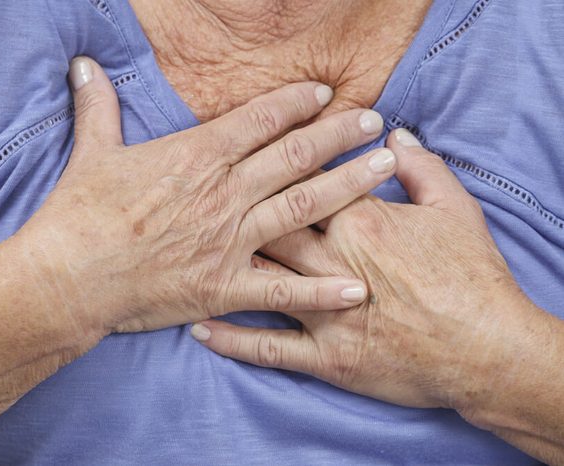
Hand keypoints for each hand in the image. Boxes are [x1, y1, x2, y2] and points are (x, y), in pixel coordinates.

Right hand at [18, 57, 397, 336]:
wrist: (67, 276)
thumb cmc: (79, 214)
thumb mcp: (91, 151)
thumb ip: (98, 105)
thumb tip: (82, 62)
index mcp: (196, 156)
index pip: (260, 119)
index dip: (297, 103)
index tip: (325, 95)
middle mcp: (223, 193)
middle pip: (295, 155)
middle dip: (339, 136)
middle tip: (376, 123)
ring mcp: (229, 240)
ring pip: (303, 207)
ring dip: (349, 186)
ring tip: (386, 169)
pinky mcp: (224, 286)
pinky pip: (283, 289)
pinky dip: (322, 291)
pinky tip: (359, 287)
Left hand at [191, 128, 548, 413]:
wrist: (485, 349)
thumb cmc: (471, 276)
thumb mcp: (454, 209)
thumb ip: (422, 166)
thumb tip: (396, 136)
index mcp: (359, 222)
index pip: (304, 183)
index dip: (278, 168)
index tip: (251, 158)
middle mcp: (331, 262)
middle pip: (269, 225)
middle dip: (236, 210)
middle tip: (203, 201)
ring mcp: (324, 312)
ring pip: (259, 279)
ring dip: (222, 267)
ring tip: (188, 255)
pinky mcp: (324, 356)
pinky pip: (267, 347)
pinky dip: (232, 339)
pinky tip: (200, 328)